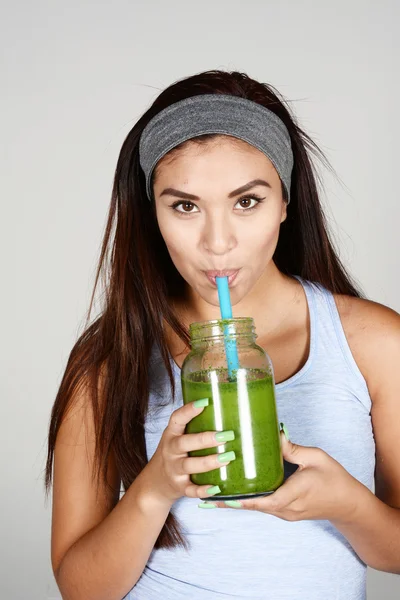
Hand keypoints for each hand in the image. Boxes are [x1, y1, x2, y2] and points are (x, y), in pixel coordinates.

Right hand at [144, 398, 235, 505]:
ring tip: (228, 457)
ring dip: (209, 462)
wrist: (155, 483)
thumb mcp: (177, 437)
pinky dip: (202, 490)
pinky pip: (190, 490)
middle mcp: (170, 451)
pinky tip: (216, 487)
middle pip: (184, 443)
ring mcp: (174, 470)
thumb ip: (194, 426)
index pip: (177, 419)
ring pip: (189, 465)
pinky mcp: (179, 487)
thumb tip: (226, 409)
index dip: (189, 410)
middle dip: (205, 439)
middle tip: (226, 436)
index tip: (205, 401)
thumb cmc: (174, 454)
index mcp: (171, 435)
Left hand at [209, 429, 362, 522]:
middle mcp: (287, 508)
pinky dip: (250, 499)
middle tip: (206, 496)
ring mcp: (287, 512)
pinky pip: (265, 505)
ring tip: (215, 494)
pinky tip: (238, 492)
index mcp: (293, 494)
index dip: (241, 500)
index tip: (221, 497)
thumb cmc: (334, 479)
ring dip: (237, 501)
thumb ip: (293, 448)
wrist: (349, 503)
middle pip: (254, 506)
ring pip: (257, 507)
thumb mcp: (315, 457)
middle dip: (230, 502)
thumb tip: (274, 434)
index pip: (263, 500)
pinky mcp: (287, 511)